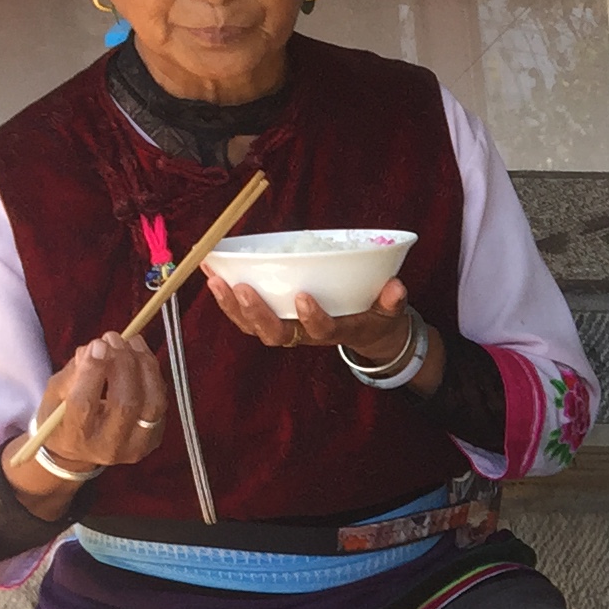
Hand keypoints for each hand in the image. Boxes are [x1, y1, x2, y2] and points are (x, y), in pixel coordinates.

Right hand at [26, 333, 168, 473]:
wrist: (80, 453)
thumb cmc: (62, 420)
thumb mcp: (54, 397)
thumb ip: (71, 374)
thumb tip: (95, 349)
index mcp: (75, 437)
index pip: (84, 404)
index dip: (93, 371)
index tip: (97, 344)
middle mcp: (108, 447)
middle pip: (125, 403)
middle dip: (122, 364)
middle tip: (114, 338)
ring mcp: (136, 446)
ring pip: (151, 403)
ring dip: (144, 366)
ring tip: (132, 341)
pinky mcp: (154, 438)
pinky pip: (160, 402)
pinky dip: (153, 374)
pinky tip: (141, 355)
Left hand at [208, 274, 417, 374]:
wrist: (364, 334)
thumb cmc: (373, 317)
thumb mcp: (389, 312)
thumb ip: (392, 301)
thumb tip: (397, 287)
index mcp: (333, 332)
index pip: (321, 332)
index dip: (312, 318)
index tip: (304, 297)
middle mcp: (304, 335)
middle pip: (275, 334)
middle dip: (256, 313)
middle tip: (243, 288)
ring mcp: (284, 329)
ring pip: (252, 327)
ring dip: (231, 306)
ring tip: (215, 279)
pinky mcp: (271, 319)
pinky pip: (243, 316)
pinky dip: (225, 298)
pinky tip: (211, 273)